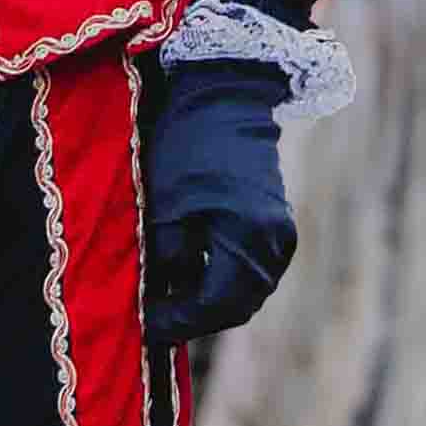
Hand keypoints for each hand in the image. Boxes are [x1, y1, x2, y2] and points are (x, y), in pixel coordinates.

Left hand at [144, 57, 294, 352]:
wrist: (224, 99)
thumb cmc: (188, 149)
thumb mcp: (166, 208)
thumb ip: (168, 261)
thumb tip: (163, 300)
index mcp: (250, 240)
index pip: (214, 306)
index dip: (176, 321)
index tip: (143, 326)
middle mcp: (275, 244)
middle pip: (234, 306)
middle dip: (193, 317)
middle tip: (153, 317)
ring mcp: (281, 236)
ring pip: (244, 291)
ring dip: (208, 301)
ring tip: (166, 297)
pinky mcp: (277, 226)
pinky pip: (250, 270)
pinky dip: (221, 280)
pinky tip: (189, 274)